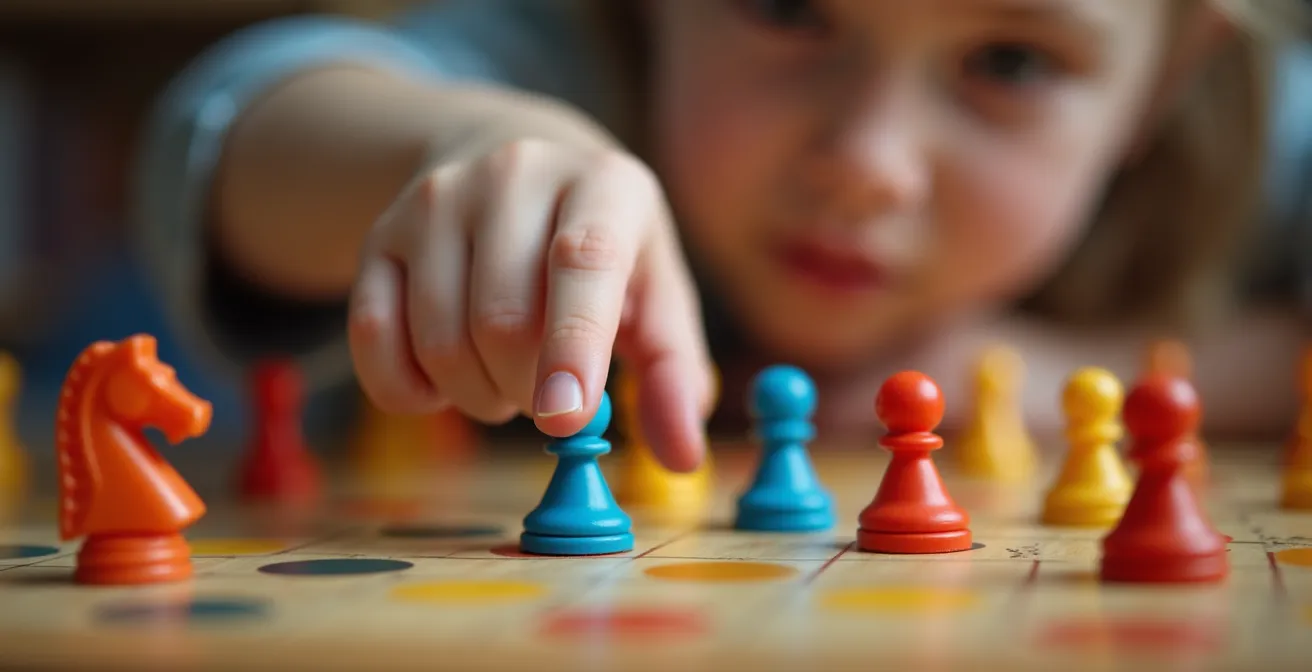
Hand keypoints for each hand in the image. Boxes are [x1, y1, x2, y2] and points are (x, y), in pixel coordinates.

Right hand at [348, 139, 713, 470]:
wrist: (506, 156)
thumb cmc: (598, 245)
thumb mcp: (654, 290)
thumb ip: (673, 370)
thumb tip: (682, 455)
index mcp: (601, 185)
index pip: (584, 260)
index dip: (574, 345)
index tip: (566, 419)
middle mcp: (514, 175)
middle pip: (504, 321)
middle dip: (528, 391)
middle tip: (548, 397)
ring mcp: (436, 199)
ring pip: (439, 339)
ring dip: (476, 395)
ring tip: (503, 377)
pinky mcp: (379, 232)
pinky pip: (373, 338)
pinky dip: (408, 389)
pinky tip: (442, 377)